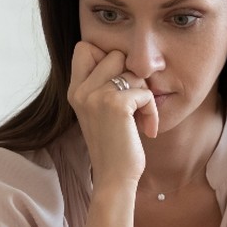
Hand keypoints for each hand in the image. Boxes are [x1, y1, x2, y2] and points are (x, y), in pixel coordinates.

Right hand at [67, 42, 159, 188]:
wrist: (114, 179)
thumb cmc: (114, 148)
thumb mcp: (99, 112)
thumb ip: (102, 85)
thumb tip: (124, 57)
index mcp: (75, 90)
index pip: (85, 47)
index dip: (107, 58)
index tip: (119, 85)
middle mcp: (81, 90)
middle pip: (115, 54)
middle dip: (132, 76)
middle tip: (135, 103)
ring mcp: (96, 96)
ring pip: (134, 72)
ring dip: (145, 95)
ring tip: (141, 119)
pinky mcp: (116, 105)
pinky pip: (145, 92)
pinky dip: (152, 111)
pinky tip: (148, 130)